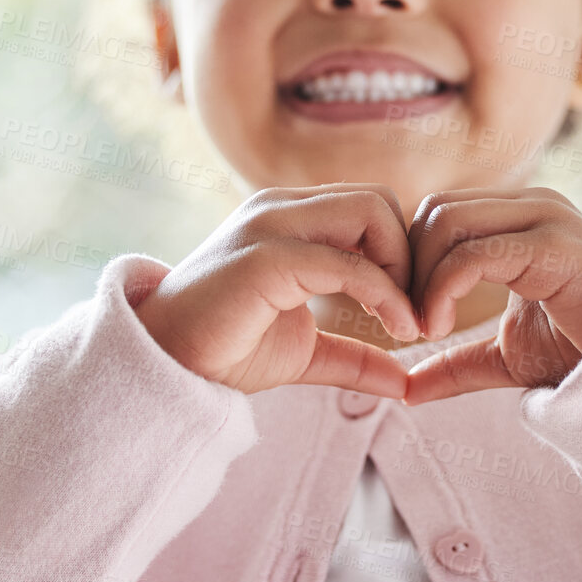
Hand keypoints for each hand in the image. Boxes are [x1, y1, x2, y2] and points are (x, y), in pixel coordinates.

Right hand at [134, 184, 422, 397]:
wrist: (164, 365)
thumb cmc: (225, 351)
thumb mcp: (306, 352)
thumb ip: (355, 357)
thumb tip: (405, 382)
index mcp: (289, 218)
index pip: (372, 208)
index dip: (403, 256)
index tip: (413, 312)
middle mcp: (280, 208)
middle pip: (381, 200)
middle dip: (412, 256)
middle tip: (417, 313)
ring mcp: (270, 225)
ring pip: (372, 211)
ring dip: (403, 267)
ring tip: (407, 321)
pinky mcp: (266, 257)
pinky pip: (349, 262)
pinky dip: (385, 294)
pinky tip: (397, 330)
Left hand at [402, 187, 581, 404]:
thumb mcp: (506, 358)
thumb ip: (456, 363)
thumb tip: (405, 389)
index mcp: (520, 218)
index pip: (438, 212)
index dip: (411, 263)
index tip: (408, 319)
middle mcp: (531, 205)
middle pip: (434, 209)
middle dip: (408, 266)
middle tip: (411, 324)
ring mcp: (544, 217)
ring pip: (444, 221)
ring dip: (420, 280)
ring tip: (428, 330)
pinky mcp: (551, 244)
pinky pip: (471, 254)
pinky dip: (440, 290)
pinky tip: (440, 329)